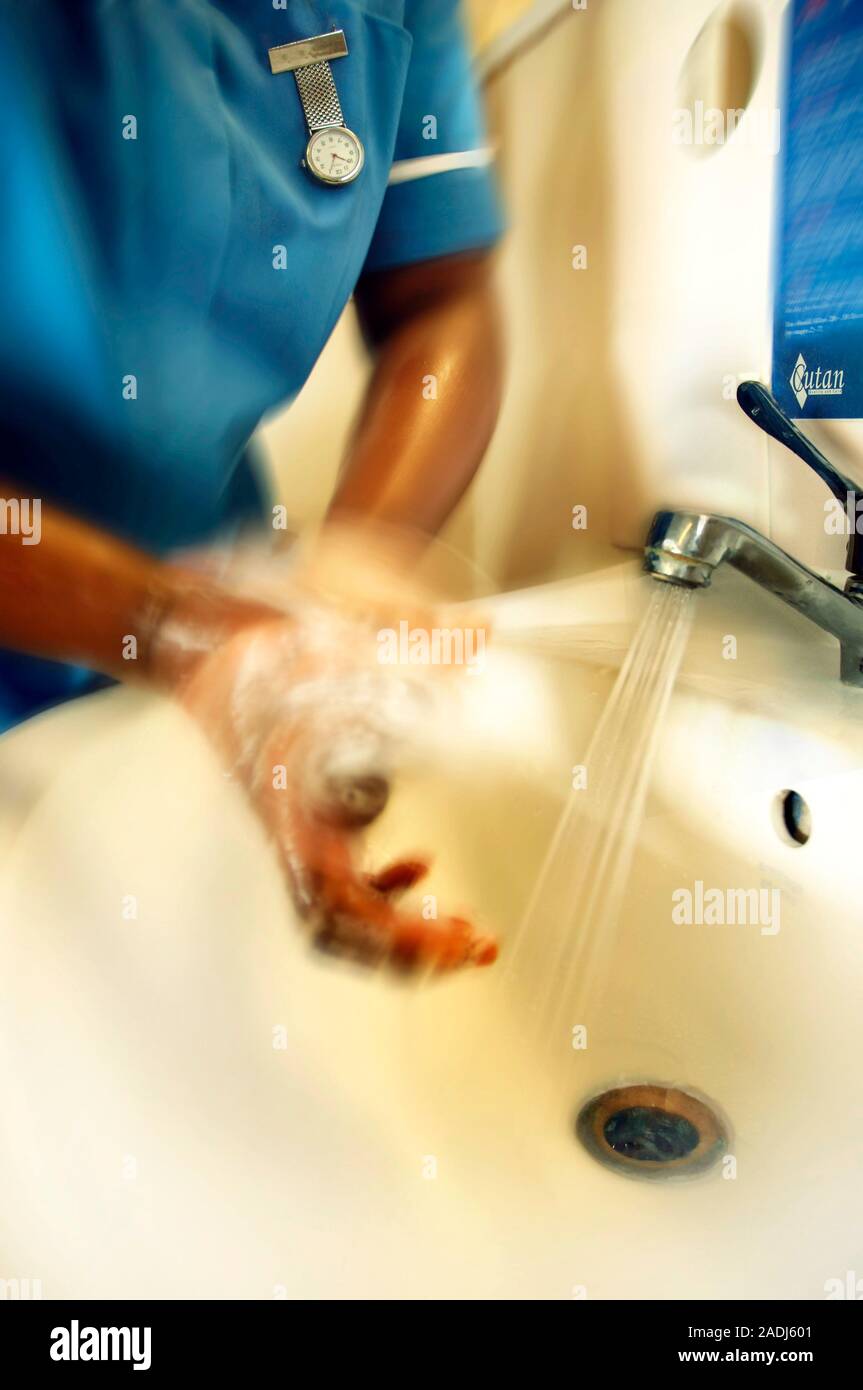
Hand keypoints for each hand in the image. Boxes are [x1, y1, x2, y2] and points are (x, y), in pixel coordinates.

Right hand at [169, 600, 496, 974]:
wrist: (208, 638)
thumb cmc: (265, 644)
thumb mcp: (340, 640)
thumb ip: (412, 640)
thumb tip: (481, 629)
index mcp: (294, 808)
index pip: (339, 903)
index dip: (397, 934)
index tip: (453, 940)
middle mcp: (292, 831)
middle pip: (345, 928)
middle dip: (414, 949)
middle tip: (482, 945)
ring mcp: (299, 828)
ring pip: (347, 909)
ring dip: (405, 926)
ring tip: (466, 928)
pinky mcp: (308, 815)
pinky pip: (344, 875)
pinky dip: (386, 883)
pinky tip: (424, 861)